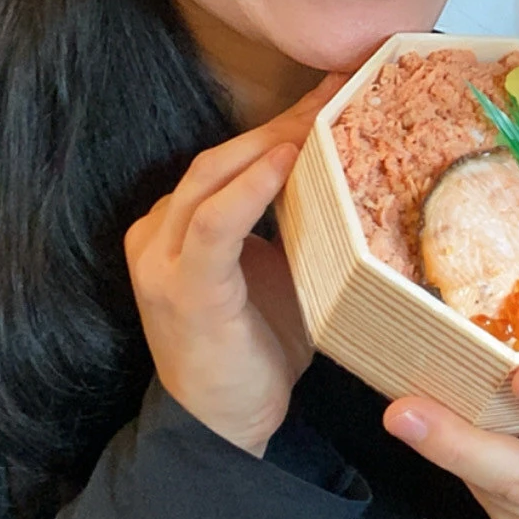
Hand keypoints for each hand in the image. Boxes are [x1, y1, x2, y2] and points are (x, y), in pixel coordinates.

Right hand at [124, 76, 344, 454]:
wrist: (226, 426)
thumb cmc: (257, 350)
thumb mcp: (282, 273)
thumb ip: (298, 226)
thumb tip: (358, 177)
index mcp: (180, 225)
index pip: (232, 159)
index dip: (283, 123)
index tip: (337, 94)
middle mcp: (161, 232)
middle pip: (223, 158)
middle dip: (284, 121)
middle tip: (340, 92)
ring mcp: (164, 260)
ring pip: (213, 178)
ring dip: (271, 142)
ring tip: (322, 114)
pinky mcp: (183, 289)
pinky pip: (213, 226)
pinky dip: (248, 190)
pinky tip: (284, 160)